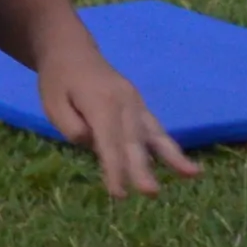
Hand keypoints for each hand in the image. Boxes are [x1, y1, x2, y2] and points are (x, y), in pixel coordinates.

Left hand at [39, 46, 194, 198]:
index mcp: (100, 102)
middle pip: (134, 141)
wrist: (72, 51)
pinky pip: (156, 129)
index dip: (114, 169)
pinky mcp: (140, 106)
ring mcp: (136, 103)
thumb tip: (95, 144)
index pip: (108, 142)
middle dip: (143, 169)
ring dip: (174, 156)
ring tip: (194, 174)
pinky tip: (183, 165)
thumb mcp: (52, 104)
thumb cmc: (58, 81)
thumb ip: (71, 127)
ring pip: (155, 133)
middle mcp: (124, 102)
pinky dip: (169, 147)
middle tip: (151, 192)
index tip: (119, 194)